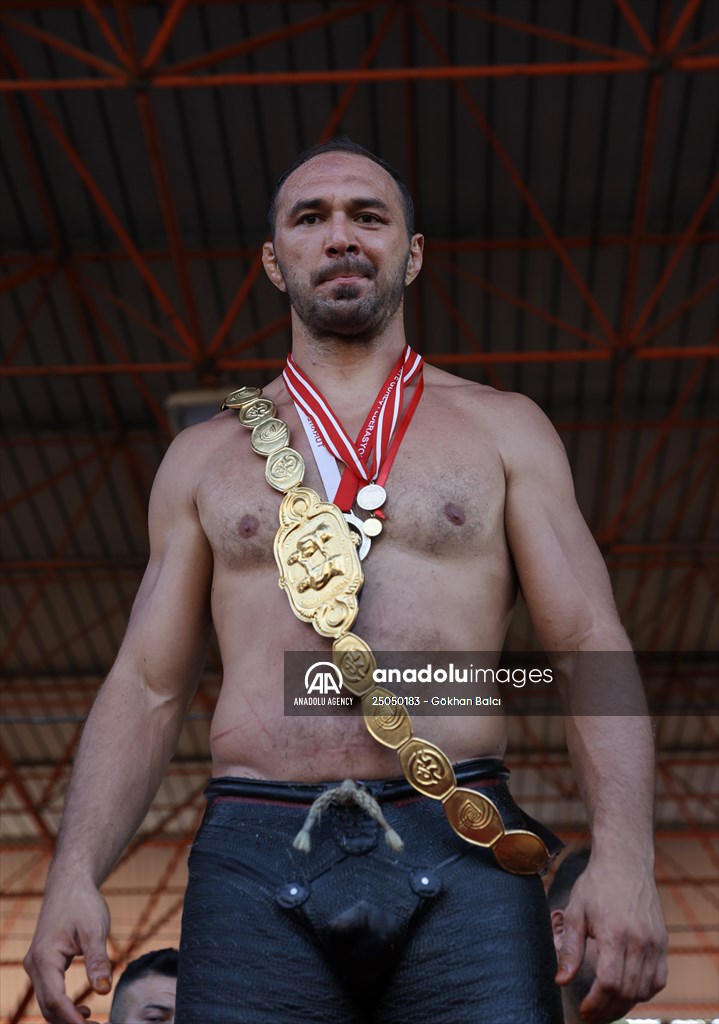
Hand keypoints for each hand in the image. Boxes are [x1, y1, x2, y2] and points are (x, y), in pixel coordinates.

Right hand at [24, 879, 111, 1023]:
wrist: (69, 884)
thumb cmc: (82, 903)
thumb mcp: (95, 930)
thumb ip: (97, 960)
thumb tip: (104, 990)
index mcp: (45, 958)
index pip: (55, 1000)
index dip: (71, 1020)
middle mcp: (35, 965)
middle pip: (47, 1007)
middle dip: (69, 1023)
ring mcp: (36, 964)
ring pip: (46, 1002)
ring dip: (66, 1017)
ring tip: (92, 1023)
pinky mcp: (43, 963)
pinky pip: (49, 992)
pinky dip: (63, 1005)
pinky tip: (83, 1009)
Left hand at [555, 858, 666, 1022]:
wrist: (625, 862)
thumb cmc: (596, 885)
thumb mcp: (576, 912)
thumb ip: (570, 949)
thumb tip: (561, 980)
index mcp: (615, 933)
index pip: (608, 982)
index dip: (596, 1002)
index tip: (584, 1010)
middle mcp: (639, 941)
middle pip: (627, 991)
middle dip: (608, 1009)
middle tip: (592, 1014)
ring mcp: (655, 942)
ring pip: (644, 989)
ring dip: (625, 1004)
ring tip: (606, 1006)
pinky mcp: (662, 942)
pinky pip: (658, 979)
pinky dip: (644, 991)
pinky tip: (628, 992)